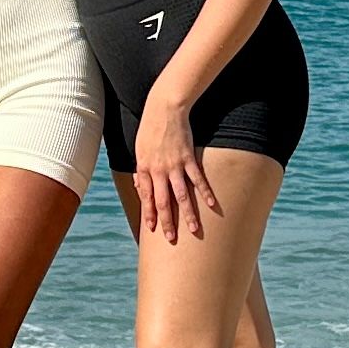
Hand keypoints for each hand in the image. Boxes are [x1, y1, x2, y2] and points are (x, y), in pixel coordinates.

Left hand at [132, 95, 219, 244]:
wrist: (164, 108)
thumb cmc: (150, 129)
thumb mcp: (139, 149)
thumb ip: (140, 169)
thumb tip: (136, 184)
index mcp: (144, 169)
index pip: (145, 197)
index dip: (149, 213)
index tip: (152, 228)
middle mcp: (158, 170)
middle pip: (162, 201)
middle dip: (166, 222)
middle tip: (171, 239)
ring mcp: (174, 165)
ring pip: (181, 195)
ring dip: (188, 214)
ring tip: (194, 230)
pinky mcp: (188, 158)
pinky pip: (197, 179)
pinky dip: (205, 193)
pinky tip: (212, 205)